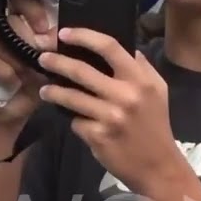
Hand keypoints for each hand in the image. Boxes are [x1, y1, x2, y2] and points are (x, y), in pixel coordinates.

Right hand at [0, 0, 55, 127]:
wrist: (17, 111)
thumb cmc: (36, 84)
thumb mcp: (51, 65)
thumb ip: (53, 49)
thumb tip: (56, 36)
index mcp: (24, 26)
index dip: (30, 5)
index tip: (43, 25)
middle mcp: (4, 30)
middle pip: (11, 20)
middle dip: (26, 39)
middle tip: (38, 56)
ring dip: (14, 57)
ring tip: (25, 72)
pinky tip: (12, 79)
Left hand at [38, 27, 185, 195]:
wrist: (157, 166)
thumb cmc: (155, 124)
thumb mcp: (157, 90)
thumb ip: (140, 67)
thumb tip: (118, 46)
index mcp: (140, 79)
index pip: (110, 47)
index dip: (84, 36)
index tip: (64, 34)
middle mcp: (125, 95)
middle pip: (82, 70)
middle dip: (57, 61)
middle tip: (43, 58)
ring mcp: (110, 117)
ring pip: (71, 97)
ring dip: (53, 91)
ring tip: (46, 89)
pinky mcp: (98, 136)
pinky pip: (75, 121)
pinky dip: (72, 119)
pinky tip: (72, 118)